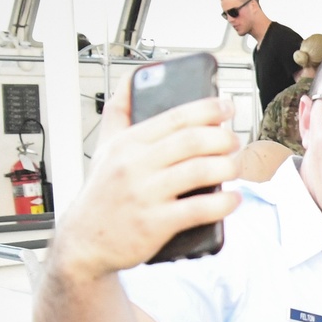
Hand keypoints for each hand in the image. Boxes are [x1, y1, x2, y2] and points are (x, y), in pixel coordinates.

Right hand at [53, 76, 241, 277]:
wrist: (84, 242)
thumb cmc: (102, 194)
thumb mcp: (104, 148)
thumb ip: (119, 112)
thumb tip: (133, 80)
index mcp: (128, 143)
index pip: (175, 117)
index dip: (208, 109)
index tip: (228, 107)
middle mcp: (135, 166)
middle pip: (192, 141)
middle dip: (224, 138)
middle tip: (235, 142)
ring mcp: (146, 195)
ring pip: (199, 171)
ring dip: (228, 167)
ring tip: (237, 167)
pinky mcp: (156, 224)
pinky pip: (199, 209)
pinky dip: (224, 202)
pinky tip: (234, 198)